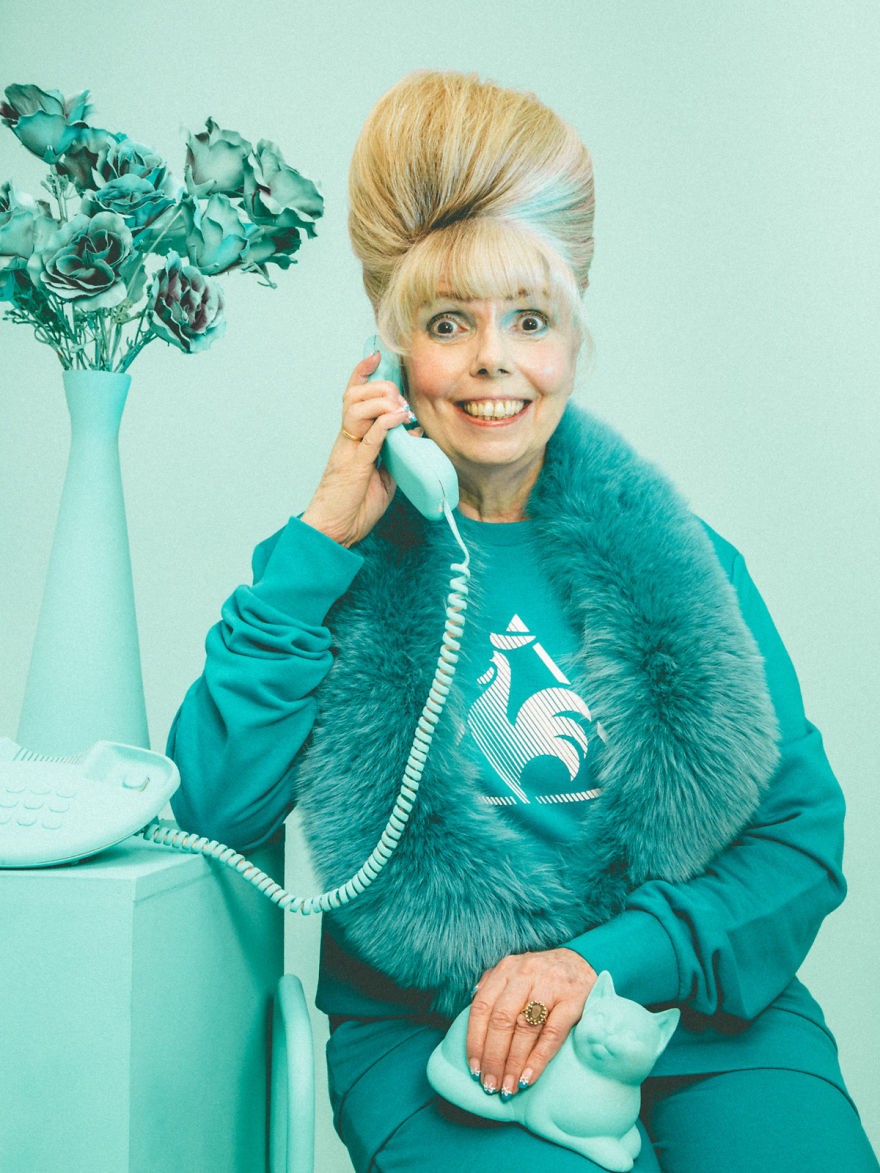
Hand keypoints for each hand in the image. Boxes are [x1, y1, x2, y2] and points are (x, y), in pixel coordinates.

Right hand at [300, 351, 412, 546]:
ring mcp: (349, 448)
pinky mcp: (354, 463)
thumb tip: (415, 433)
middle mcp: (347, 438)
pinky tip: (401, 418)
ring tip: (401, 409)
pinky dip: (386, 420)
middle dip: (381, 387)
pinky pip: (370, 434)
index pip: (353, 396)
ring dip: (382, 400)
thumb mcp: (385, 476)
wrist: (336, 530)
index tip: (375, 356)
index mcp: (353, 438)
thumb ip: (397, 453)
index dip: (361, 373)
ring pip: (357, 405)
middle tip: (401, 399)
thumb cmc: (355, 505)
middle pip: (356, 394)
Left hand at [465, 948, 597, 1099]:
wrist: (582, 962)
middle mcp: (525, 974)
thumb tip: (471, 1018)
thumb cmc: (542, 976)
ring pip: (525, 1028)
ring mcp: (549, 985)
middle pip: (501, 1020)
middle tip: (490, 1085)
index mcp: (506, 970)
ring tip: (509, 1088)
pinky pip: (552, 1033)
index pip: (482, 1007)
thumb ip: (493, 990)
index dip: (475, 1041)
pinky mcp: (572, 999)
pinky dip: (538, 1058)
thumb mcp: (514, 974)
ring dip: (514, 1063)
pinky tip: (529, 1077)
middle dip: (493, 1057)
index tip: (474, 1069)